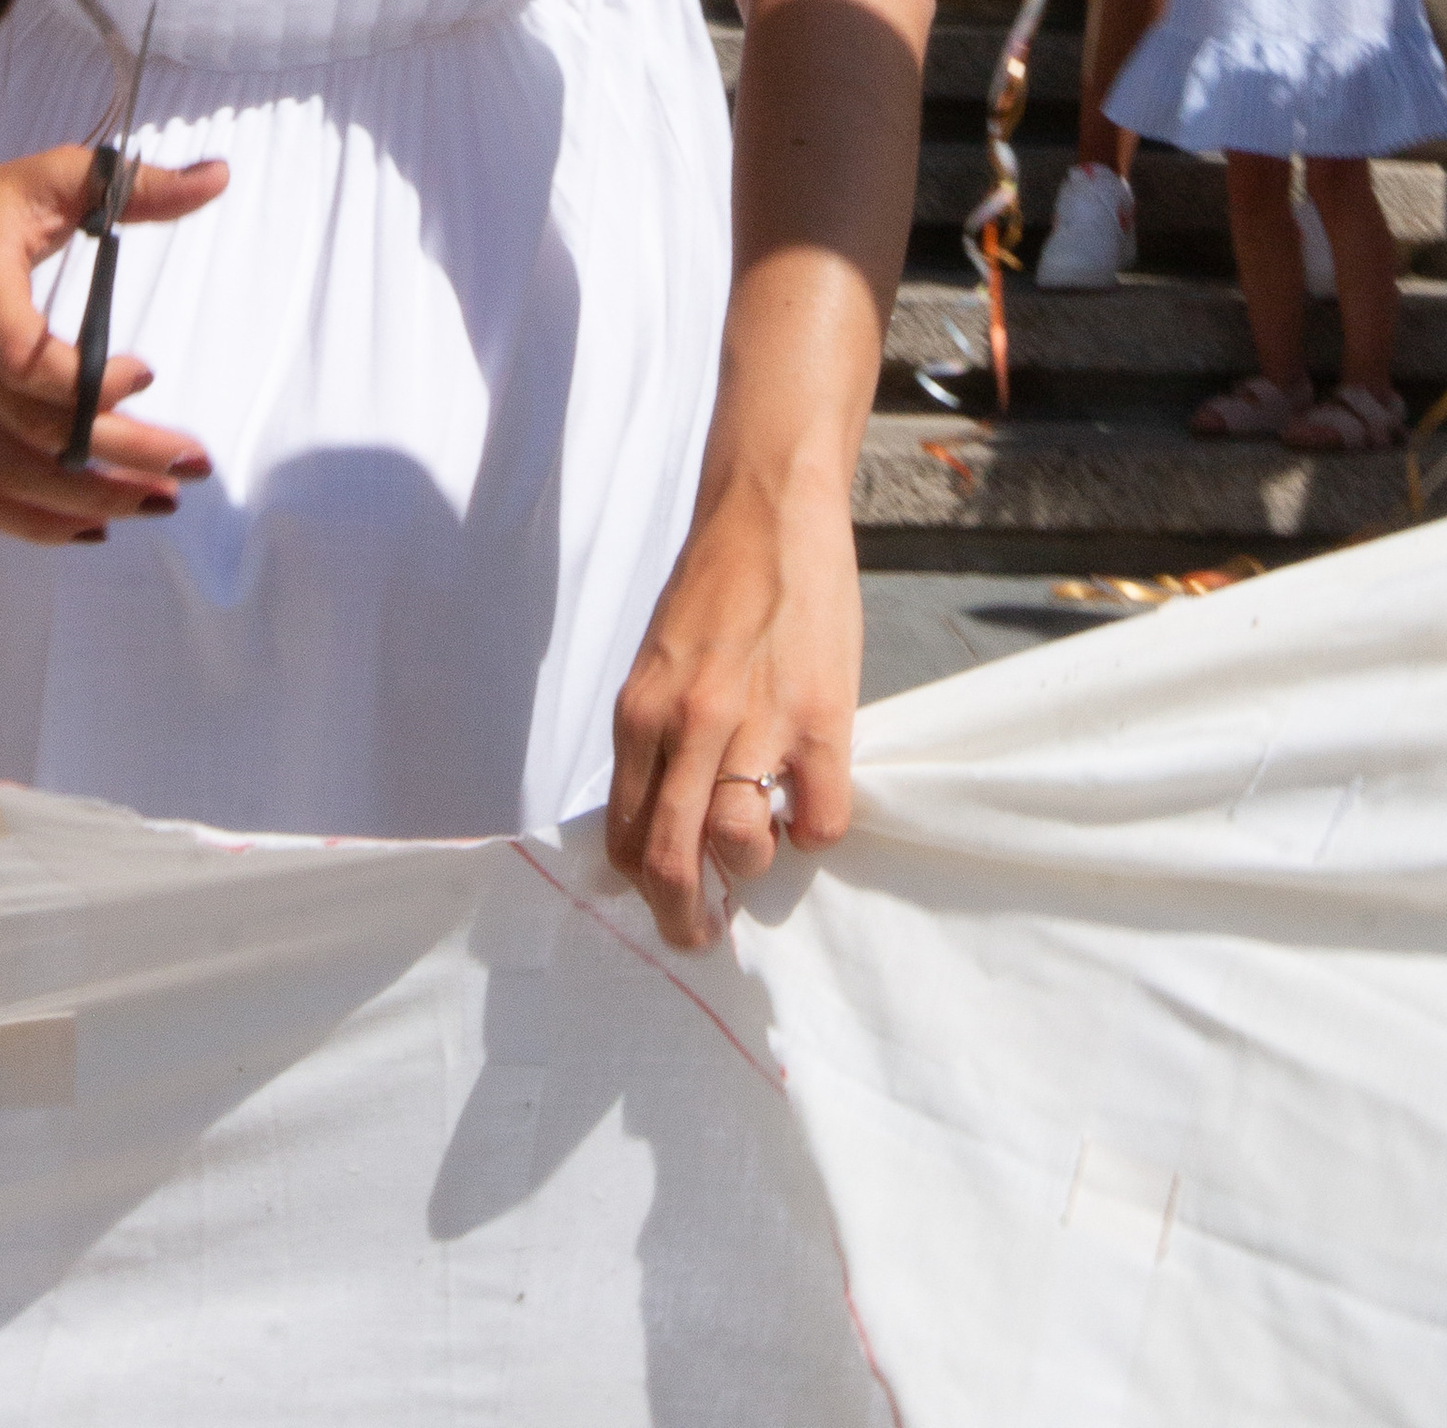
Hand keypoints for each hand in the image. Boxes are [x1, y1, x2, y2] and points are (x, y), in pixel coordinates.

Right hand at [0, 142, 228, 540]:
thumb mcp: (52, 177)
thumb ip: (134, 184)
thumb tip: (219, 177)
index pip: (23, 357)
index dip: (91, 383)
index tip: (149, 373)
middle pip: (29, 428)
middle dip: (117, 454)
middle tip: (190, 463)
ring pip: (4, 475)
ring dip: (86, 500)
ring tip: (160, 500)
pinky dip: (32, 523)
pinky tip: (94, 525)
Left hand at [606, 476, 859, 950]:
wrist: (767, 511)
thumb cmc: (713, 587)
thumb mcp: (658, 661)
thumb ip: (655, 733)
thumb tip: (657, 812)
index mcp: (641, 712)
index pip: (625, 833)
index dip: (641, 883)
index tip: (659, 895)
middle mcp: (689, 725)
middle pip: (671, 859)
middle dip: (682, 917)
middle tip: (698, 935)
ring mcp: (756, 724)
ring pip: (742, 849)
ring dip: (752, 868)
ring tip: (764, 847)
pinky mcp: (821, 719)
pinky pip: (819, 821)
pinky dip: (814, 831)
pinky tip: (810, 800)